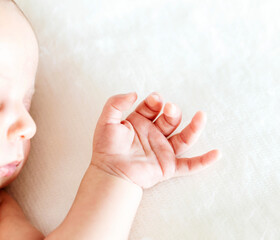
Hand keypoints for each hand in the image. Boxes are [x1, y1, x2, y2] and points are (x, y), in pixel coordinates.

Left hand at [91, 92, 220, 188]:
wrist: (109, 172)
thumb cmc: (105, 147)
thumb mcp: (106, 121)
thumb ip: (116, 103)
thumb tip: (134, 93)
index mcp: (140, 122)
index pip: (152, 107)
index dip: (155, 102)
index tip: (154, 100)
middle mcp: (153, 135)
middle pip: (170, 119)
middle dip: (172, 112)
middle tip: (170, 108)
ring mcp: (162, 150)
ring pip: (183, 138)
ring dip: (194, 128)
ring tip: (201, 115)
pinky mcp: (168, 166)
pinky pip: (189, 165)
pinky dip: (204, 161)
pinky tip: (217, 153)